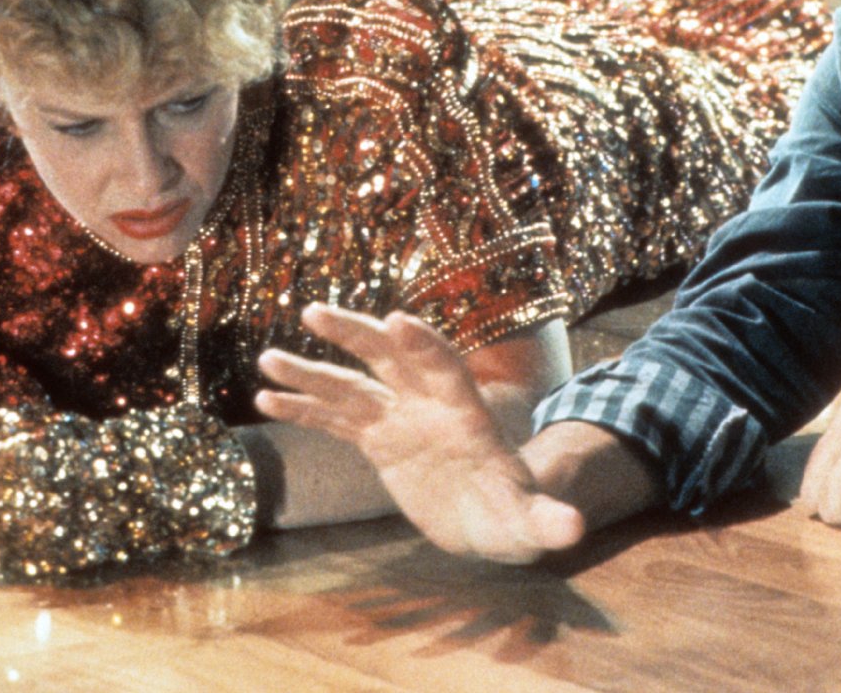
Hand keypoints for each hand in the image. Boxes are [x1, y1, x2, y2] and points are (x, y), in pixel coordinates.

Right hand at [255, 304, 584, 562]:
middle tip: (317, 311)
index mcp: (467, 415)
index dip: (424, 346)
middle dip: (357, 335)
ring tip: (268, 358)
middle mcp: (430, 407)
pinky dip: (306, 408)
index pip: (446, 369)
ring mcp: (402, 421)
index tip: (397, 321)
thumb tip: (573, 528)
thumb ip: (548, 522)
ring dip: (314, 371)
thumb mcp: (533, 524)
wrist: (493, 522)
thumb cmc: (517, 517)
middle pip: (391, 359)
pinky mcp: (381, 442)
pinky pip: (337, 420)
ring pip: (354, 387)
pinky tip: (266, 398)